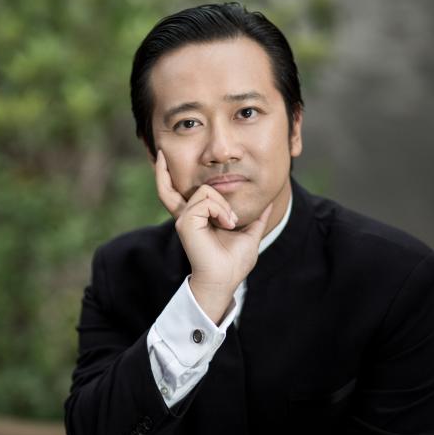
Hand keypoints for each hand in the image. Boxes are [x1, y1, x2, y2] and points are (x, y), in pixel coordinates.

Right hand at [155, 150, 272, 322]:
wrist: (225, 279)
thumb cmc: (234, 262)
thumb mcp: (250, 233)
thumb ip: (257, 217)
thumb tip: (270, 204)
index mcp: (196, 217)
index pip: (177, 191)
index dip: (167, 174)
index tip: (163, 157)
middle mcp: (186, 215)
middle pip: (175, 186)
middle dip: (165, 170)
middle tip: (165, 155)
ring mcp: (184, 218)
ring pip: (206, 190)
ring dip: (224, 205)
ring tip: (230, 223)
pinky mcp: (186, 222)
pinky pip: (206, 200)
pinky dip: (222, 210)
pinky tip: (227, 224)